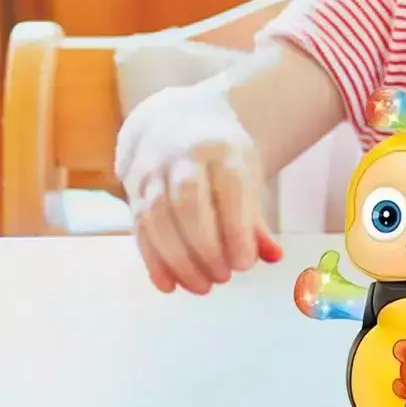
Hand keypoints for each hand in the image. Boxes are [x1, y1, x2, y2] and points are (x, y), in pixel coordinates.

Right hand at [116, 85, 282, 295]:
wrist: (175, 119)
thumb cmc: (222, 156)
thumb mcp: (247, 173)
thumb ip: (256, 217)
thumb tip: (273, 257)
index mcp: (221, 148)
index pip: (229, 188)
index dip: (236, 230)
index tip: (245, 264)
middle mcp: (182, 156)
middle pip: (187, 204)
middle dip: (205, 249)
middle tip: (224, 277)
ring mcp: (151, 171)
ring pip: (157, 219)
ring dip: (179, 260)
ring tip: (202, 286)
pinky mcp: (132, 189)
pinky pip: (138, 228)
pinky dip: (153, 261)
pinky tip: (170, 285)